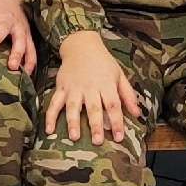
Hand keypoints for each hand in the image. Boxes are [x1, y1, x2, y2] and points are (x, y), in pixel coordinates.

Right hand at [44, 30, 143, 144]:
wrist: (81, 44)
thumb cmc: (103, 62)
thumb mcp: (119, 75)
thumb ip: (128, 95)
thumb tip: (137, 114)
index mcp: (106, 84)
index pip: (113, 105)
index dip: (117, 122)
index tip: (118, 137)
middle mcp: (90, 87)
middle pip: (93, 108)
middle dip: (95, 125)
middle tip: (97, 141)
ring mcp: (74, 88)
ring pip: (73, 107)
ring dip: (73, 122)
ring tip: (74, 137)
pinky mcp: (61, 87)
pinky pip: (54, 103)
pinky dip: (50, 116)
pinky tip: (48, 129)